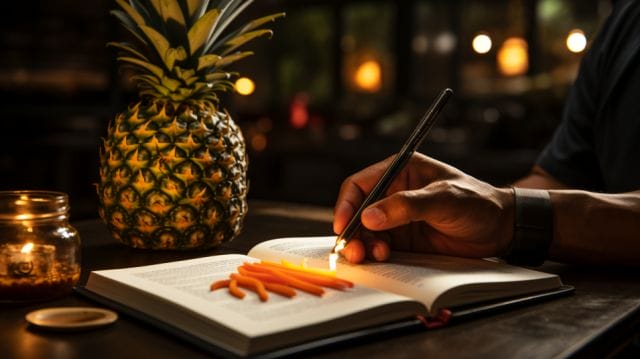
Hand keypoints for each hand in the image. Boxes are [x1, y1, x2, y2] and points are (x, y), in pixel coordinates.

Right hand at [333, 152, 514, 262]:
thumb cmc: (477, 203)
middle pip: (358, 211)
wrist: (502, 228)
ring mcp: (397, 218)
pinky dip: (375, 254)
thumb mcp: (444, 199)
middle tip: (354, 250)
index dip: (347, 204)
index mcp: (400, 171)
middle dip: (352, 231)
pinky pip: (380, 246)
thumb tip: (369, 216)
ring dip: (363, 245)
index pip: (360, 184)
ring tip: (372, 256)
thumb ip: (407, 206)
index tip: (343, 225)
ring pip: (366, 232)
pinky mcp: (404, 239)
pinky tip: (382, 259)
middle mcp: (394, 193)